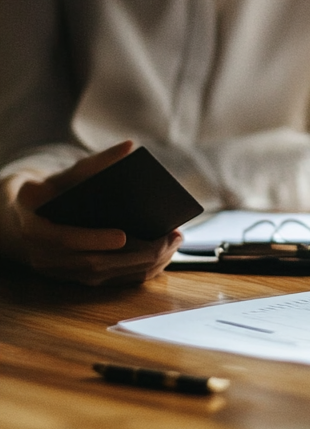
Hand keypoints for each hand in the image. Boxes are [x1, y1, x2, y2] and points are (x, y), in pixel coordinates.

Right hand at [0, 141, 181, 285]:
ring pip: (104, 276)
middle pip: (92, 264)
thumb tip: (130, 146)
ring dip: (142, 264)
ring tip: (174, 243)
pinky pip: (107, 281)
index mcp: (35, 229)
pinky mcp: (74, 278)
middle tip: (170, 236)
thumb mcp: (60, 175)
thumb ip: (93, 163)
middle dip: (135, 253)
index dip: (93, 239)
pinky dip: (136, 272)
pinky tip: (163, 256)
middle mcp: (46, 258)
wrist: (12, 221)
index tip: (123, 235)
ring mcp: (60, 272)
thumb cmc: (43, 192)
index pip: (64, 239)